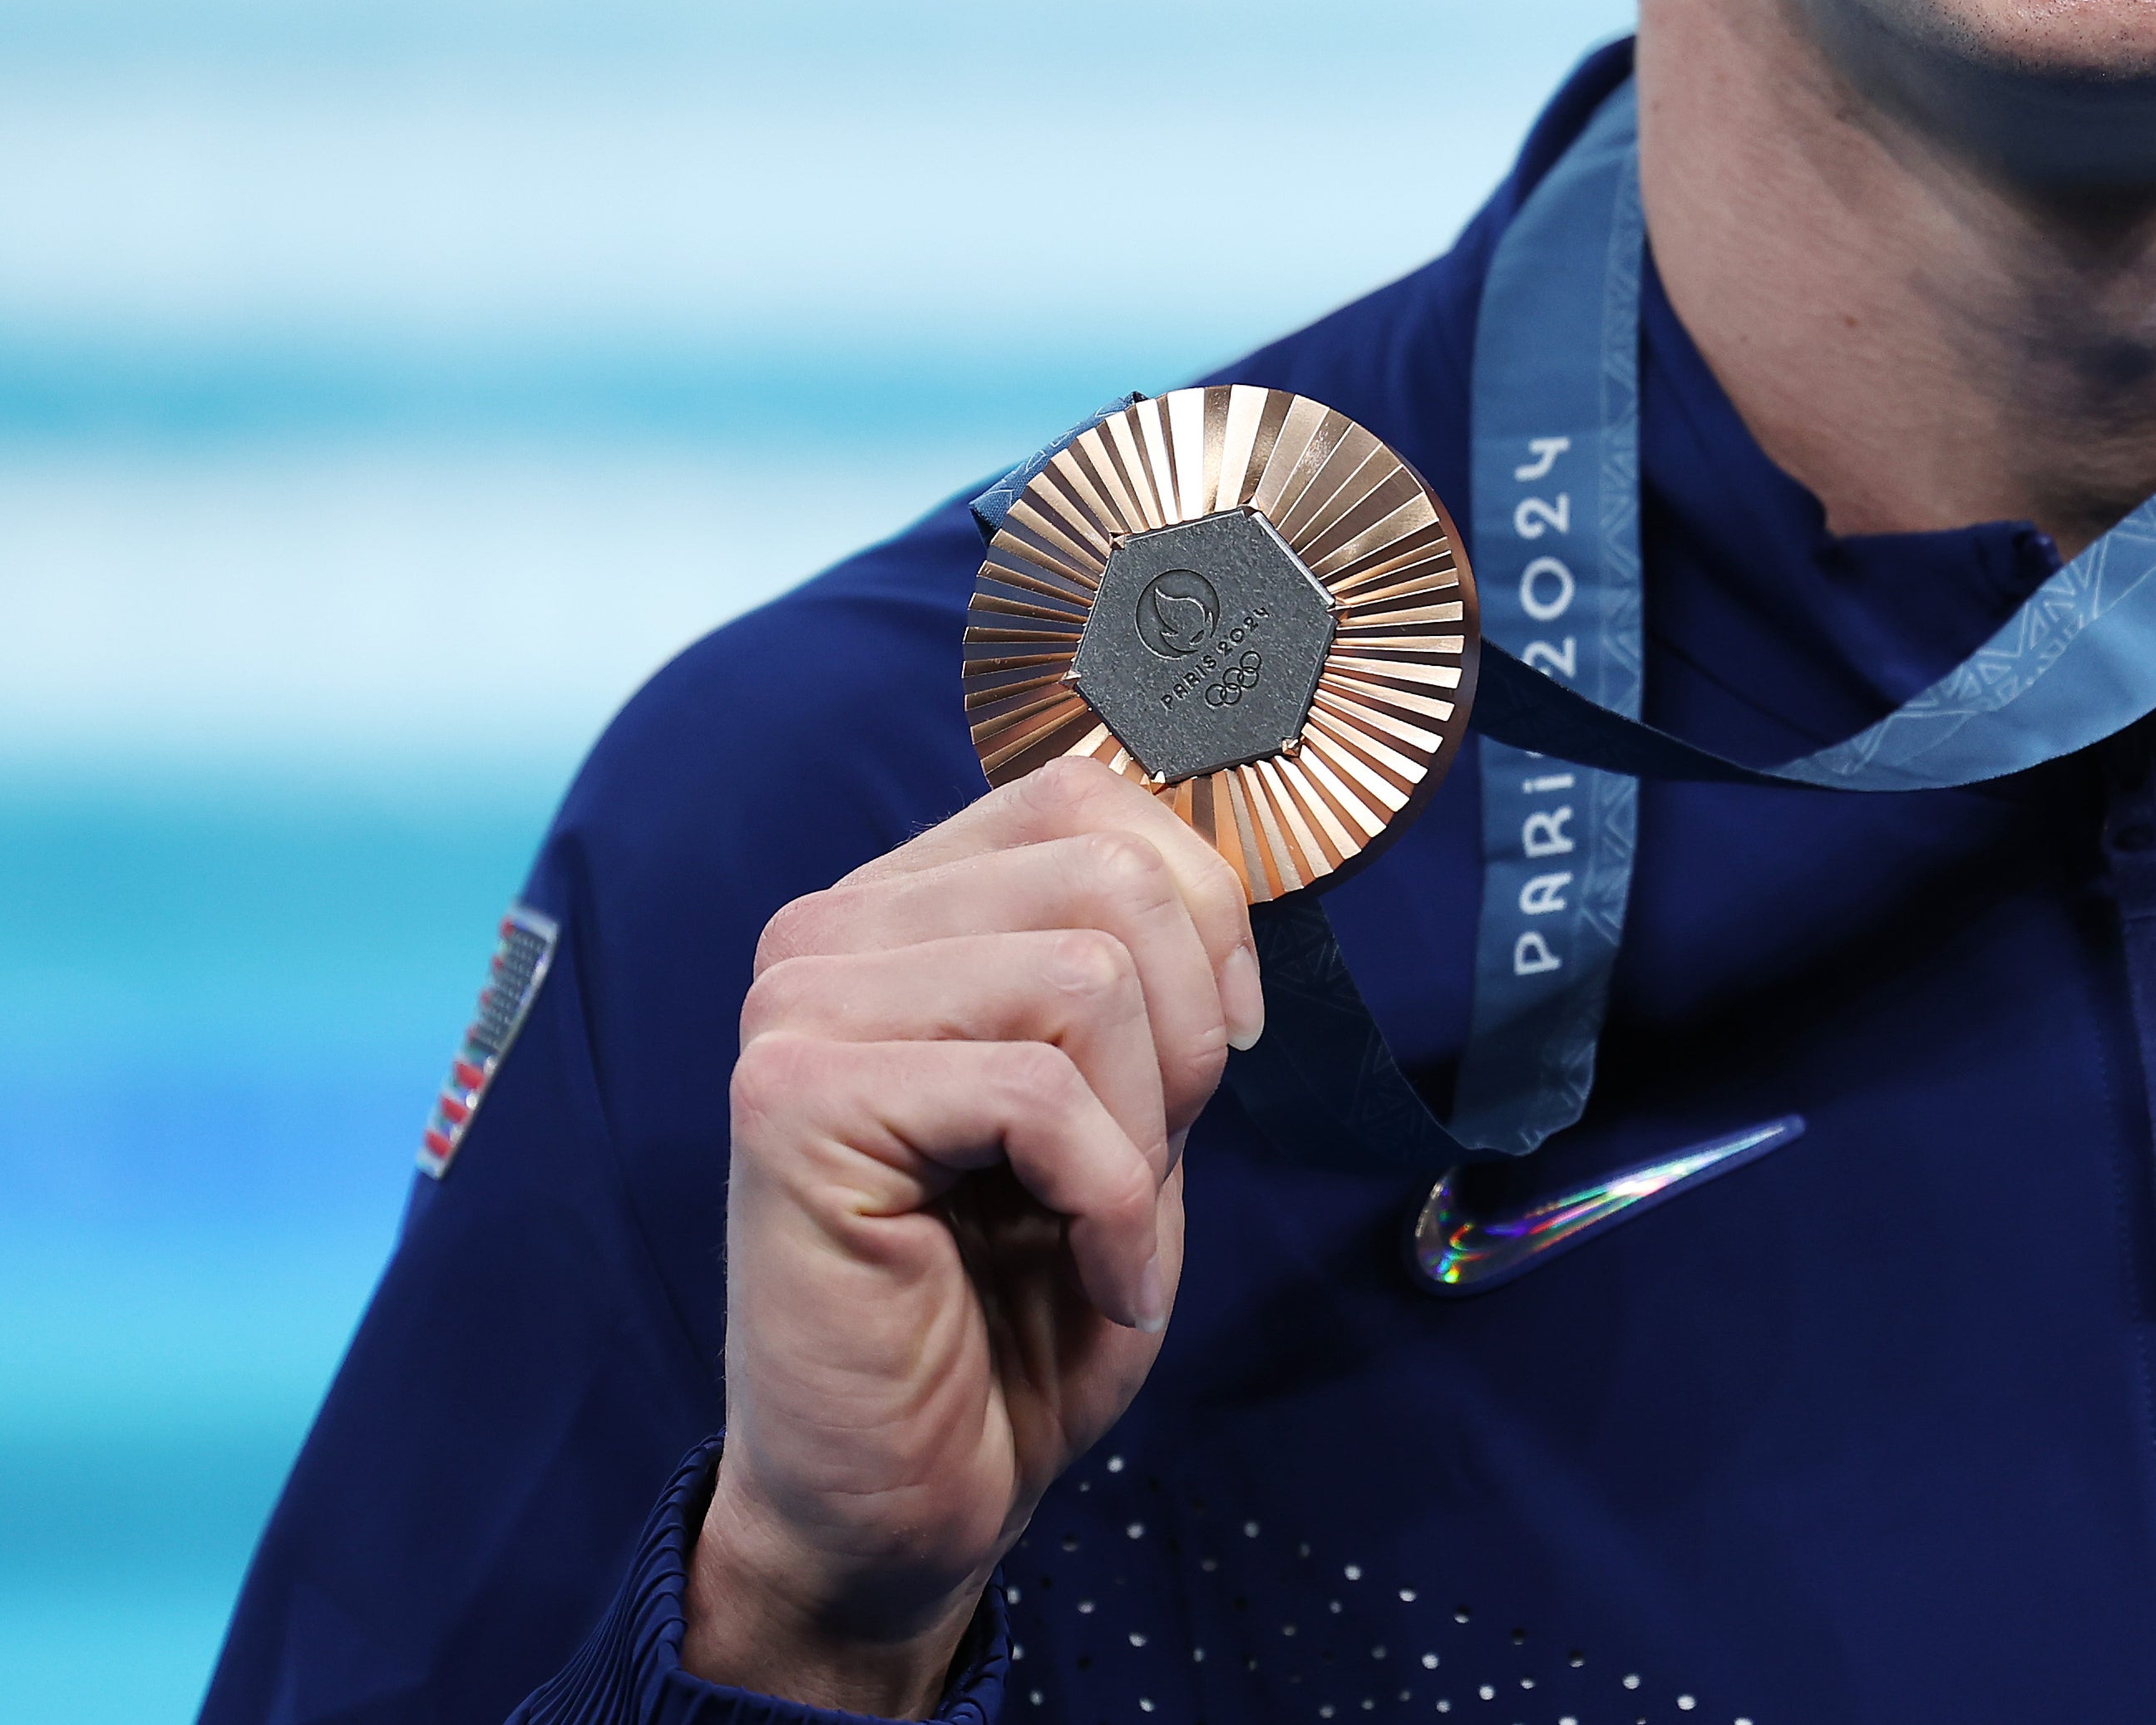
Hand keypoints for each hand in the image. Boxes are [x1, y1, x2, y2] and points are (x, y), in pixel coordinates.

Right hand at [685, 759, 1264, 1714]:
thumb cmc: (1020, 1302)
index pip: (1090, 792)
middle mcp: (828, 932)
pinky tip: (1084, 1274)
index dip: (1202, 911)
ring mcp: (798, 1010)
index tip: (1215, 1047)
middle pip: (1108, 874)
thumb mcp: (1127, 1097)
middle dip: (1185, 1033)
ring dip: (1145, 1128)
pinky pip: (1040, 1093)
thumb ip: (1147, 962)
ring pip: (1087, 974)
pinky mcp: (794, 1104)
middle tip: (1143, 1160)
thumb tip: (1228, 855)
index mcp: (903, 908)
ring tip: (1097, 1219)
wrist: (909, 1496)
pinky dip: (1111, 1204)